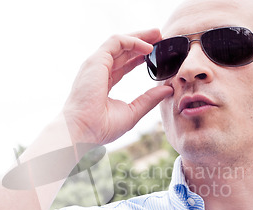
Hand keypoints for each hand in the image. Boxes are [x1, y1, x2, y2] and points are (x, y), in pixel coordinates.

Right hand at [63, 29, 173, 145]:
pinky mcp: (96, 60)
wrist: (84, 131)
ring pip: (119, 42)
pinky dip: (133, 41)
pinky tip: (148, 48)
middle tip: (160, 37)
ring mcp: (96, 65)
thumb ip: (149, 99)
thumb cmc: (101, 127)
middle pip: (122, 50)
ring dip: (139, 37)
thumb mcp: (132, 112)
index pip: (123, 65)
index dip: (139, 57)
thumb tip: (168, 90)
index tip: (154, 54)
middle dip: (141, 42)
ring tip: (158, 35)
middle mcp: (98, 71)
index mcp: (103, 83)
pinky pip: (116, 42)